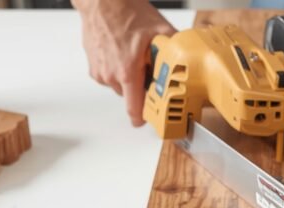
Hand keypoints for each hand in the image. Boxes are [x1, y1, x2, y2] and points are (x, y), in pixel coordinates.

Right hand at [73, 0, 175, 125]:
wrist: (102, 1)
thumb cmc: (126, 12)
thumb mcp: (159, 30)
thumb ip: (175, 50)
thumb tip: (190, 60)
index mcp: (127, 71)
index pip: (134, 109)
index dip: (146, 117)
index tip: (154, 119)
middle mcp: (111, 75)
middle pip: (131, 95)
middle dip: (142, 86)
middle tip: (148, 69)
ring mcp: (100, 71)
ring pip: (120, 85)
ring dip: (130, 77)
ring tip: (134, 56)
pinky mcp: (93, 66)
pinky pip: (110, 76)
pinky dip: (118, 69)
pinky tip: (122, 53)